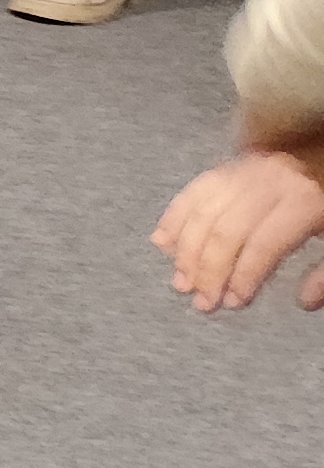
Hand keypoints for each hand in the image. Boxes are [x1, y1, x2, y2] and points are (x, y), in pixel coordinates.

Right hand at [152, 146, 323, 310]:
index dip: (244, 275)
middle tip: (202, 300)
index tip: (234, 302)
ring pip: (204, 211)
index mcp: (303, 201)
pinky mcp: (230, 165)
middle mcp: (268, 183)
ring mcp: (245, 170)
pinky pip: (194, 189)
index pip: (263, 245)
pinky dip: (175, 216)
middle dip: (209, 269)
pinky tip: (162, 241)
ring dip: (186, 250)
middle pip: (226, 231)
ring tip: (181, 280)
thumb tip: (304, 300)